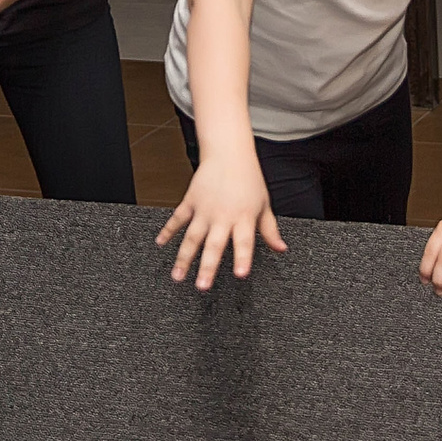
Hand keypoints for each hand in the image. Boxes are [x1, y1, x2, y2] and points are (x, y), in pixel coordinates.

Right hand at [156, 151, 285, 289]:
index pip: (245, 242)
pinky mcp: (191, 201)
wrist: (229, 153)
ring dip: (184, 258)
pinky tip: (160, 243)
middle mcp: (223, 216)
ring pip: (192, 237)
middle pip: (214, 245)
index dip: (243, 258)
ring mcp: (204, 209)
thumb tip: (281, 249)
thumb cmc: (248, 179)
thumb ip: (270, 230)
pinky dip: (168, 230)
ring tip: (177, 276)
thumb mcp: (264, 205)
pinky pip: (177, 219)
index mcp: (243, 218)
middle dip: (207, 267)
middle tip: (202, 286)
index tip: (240, 275)